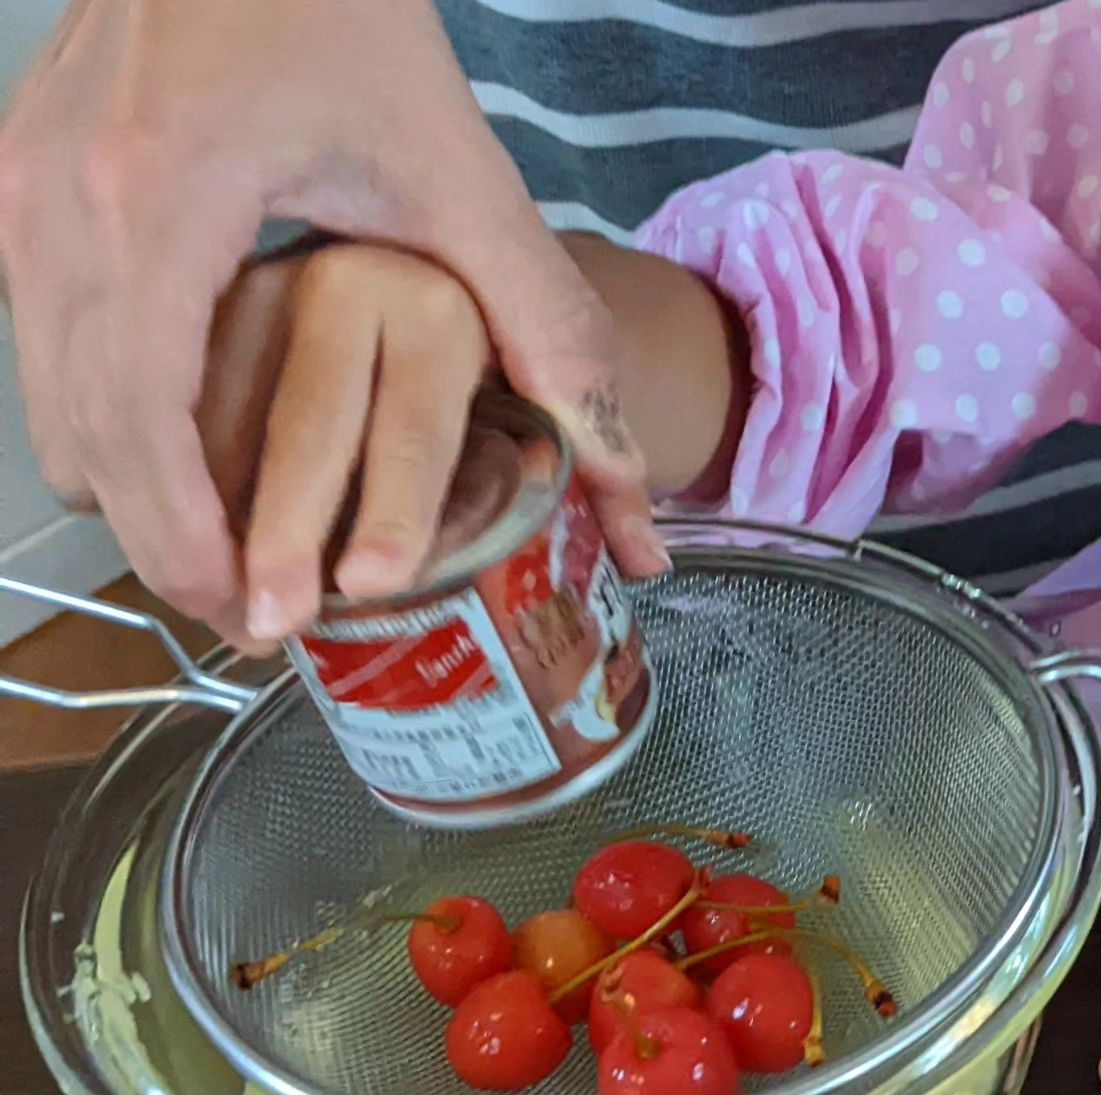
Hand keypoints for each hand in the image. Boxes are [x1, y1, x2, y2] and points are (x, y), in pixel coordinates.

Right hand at [0, 0, 661, 646]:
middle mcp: (54, 204)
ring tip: (237, 549)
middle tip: (258, 611)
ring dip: (137, 494)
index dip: (192, 545)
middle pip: (84, 443)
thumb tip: (629, 487)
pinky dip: (113, 425)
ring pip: (50, 411)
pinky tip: (201, 451)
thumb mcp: (459, 173)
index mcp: (154, 202)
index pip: (143, 427)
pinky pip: (46, 354)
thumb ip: (548, 325)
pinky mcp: (22, 190)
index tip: (253, 616)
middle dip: (169, 546)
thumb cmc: (340, 5)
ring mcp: (21, 195)